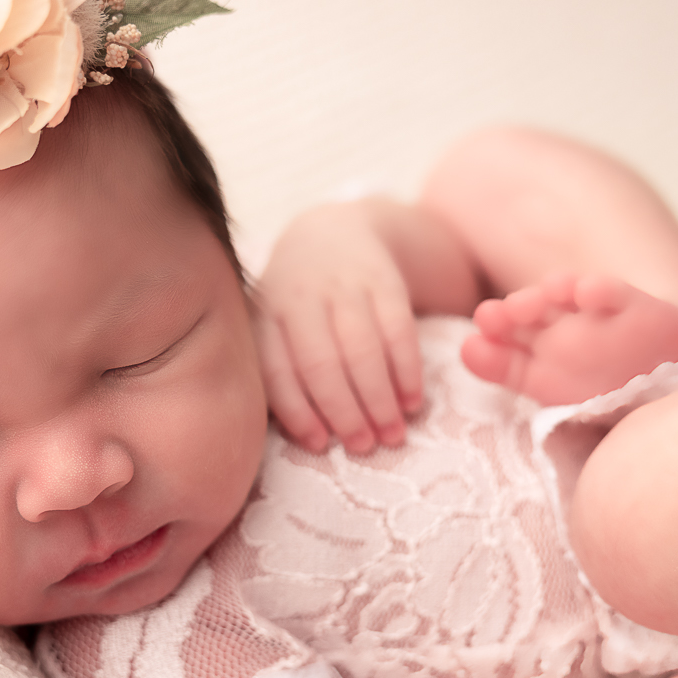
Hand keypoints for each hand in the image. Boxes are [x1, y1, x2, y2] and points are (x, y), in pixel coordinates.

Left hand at [255, 201, 425, 453]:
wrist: (333, 232)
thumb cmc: (297, 302)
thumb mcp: (273, 324)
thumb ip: (277, 370)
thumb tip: (301, 435)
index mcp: (265, 314)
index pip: (277, 370)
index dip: (299, 412)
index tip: (320, 445)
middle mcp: (300, 297)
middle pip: (321, 363)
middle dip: (345, 411)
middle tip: (364, 446)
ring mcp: (342, 285)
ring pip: (361, 348)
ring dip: (379, 398)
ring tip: (393, 433)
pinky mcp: (383, 278)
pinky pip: (398, 330)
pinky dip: (407, 371)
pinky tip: (412, 401)